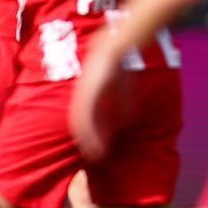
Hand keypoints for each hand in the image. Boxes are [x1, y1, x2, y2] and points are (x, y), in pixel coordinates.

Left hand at [68, 45, 120, 160]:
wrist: (115, 48)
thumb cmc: (118, 68)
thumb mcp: (122, 90)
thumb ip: (123, 105)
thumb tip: (129, 121)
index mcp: (87, 97)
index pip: (84, 121)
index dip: (90, 136)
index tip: (97, 150)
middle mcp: (81, 98)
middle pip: (78, 126)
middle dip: (86, 143)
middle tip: (93, 158)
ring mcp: (83, 96)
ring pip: (80, 125)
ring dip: (87, 142)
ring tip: (94, 156)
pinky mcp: (87, 94)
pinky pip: (86, 117)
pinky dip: (90, 133)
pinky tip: (96, 143)